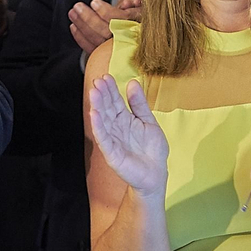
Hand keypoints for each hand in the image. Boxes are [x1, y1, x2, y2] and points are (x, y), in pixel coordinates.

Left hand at [70, 0, 133, 56]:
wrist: (139, 35)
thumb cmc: (138, 18)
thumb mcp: (141, 7)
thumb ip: (136, 3)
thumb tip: (132, 1)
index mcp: (138, 27)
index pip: (122, 21)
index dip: (107, 12)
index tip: (94, 3)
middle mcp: (128, 40)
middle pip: (106, 31)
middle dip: (89, 18)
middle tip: (78, 7)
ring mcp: (116, 49)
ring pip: (97, 40)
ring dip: (82, 26)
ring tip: (73, 13)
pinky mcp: (106, 55)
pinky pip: (92, 49)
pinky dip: (80, 38)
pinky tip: (74, 27)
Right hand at [87, 74, 168, 196]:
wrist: (156, 173)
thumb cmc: (152, 149)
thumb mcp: (148, 121)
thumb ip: (139, 103)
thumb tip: (133, 82)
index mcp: (125, 119)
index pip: (115, 102)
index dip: (110, 90)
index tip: (106, 77)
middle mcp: (116, 128)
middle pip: (107, 109)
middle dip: (102, 95)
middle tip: (97, 81)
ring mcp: (113, 140)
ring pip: (103, 121)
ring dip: (97, 107)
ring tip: (94, 93)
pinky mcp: (112, 153)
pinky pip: (104, 139)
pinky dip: (98, 127)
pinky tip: (94, 114)